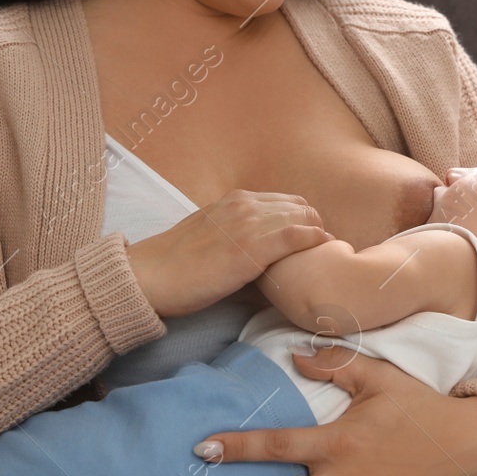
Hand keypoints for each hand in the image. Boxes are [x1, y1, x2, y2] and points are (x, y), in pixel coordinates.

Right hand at [125, 191, 333, 316]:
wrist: (151, 275)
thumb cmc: (177, 264)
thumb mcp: (211, 234)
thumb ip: (237, 233)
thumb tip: (260, 251)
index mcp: (236, 200)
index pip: (287, 202)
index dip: (304, 220)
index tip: (310, 240)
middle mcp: (245, 205)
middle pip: (301, 208)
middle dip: (316, 227)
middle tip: (323, 251)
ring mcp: (249, 224)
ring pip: (304, 219)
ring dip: (319, 236)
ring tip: (326, 256)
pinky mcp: (251, 248)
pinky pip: (298, 237)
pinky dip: (315, 243)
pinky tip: (320, 254)